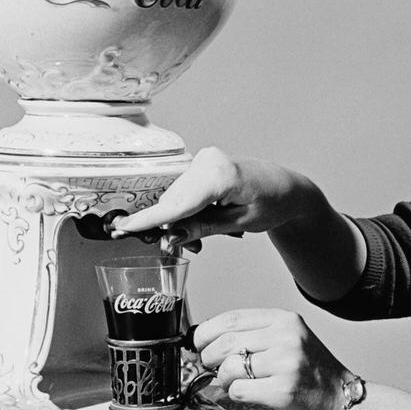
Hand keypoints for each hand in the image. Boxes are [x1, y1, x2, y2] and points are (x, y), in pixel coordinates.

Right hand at [110, 148, 315, 248]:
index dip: (149, 219)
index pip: (177, 203)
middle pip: (173, 202)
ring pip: (176, 198)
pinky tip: (202, 222)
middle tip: (191, 249)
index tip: (122, 229)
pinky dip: (187, 210)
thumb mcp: (239, 223)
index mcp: (220, 174)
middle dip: (173, 229)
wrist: (288, 188)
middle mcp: (208, 161)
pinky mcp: (202, 163)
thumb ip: (203, 228)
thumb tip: (171, 237)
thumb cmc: (272, 203)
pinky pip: (183, 191)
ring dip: (181, 221)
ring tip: (202, 239)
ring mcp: (203, 159)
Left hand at [192, 308, 348, 409]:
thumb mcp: (289, 341)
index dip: (207, 331)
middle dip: (209, 356)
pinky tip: (247, 394)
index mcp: (285, 320)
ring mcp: (286, 364)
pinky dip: (234, 394)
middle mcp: (287, 337)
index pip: (233, 319)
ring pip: (229, 367)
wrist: (342, 402)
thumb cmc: (312, 374)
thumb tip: (210, 341)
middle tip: (210, 366)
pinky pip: (239, 390)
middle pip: (227, 342)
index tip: (198, 342)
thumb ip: (255, 336)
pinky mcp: (283, 391)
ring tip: (232, 382)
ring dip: (222, 378)